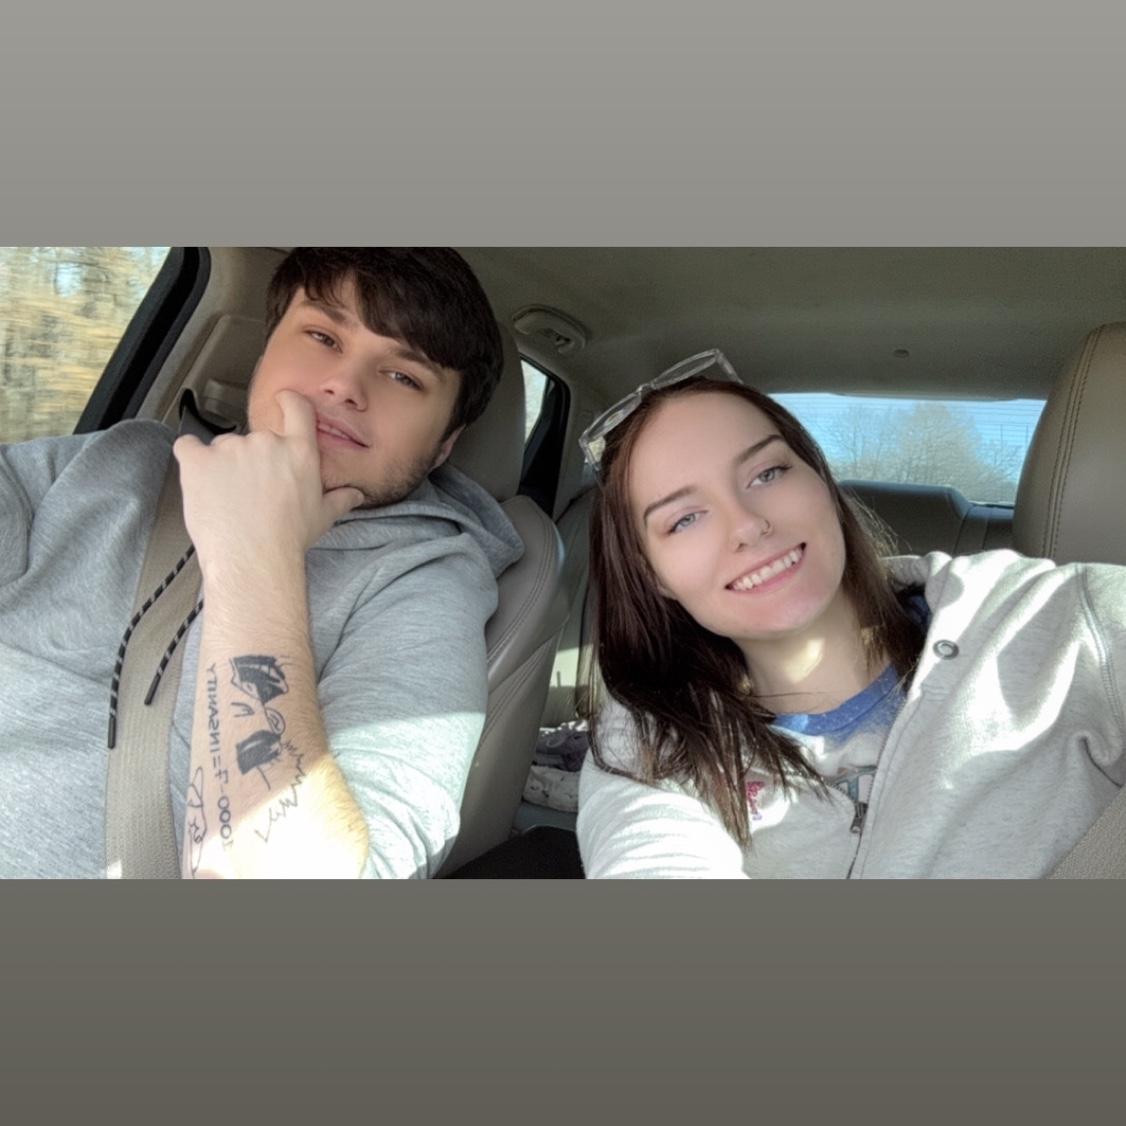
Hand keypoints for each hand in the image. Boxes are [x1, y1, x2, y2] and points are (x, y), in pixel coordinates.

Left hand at [173, 390, 363, 577]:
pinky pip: (188, 447)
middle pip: (254, 438)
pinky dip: (191, 458)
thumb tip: (356, 495)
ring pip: (223, 447)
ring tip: (226, 498)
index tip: (282, 401)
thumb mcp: (322, 518)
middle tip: (250, 490)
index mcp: (298, 452)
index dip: (288, 401)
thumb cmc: (287, 540)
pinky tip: (198, 480)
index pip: (297, 408)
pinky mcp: (199, 460)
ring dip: (222, 465)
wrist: (253, 558)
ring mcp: (230, 448)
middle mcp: (266, 442)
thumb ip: (339, 499)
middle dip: (250, 459)